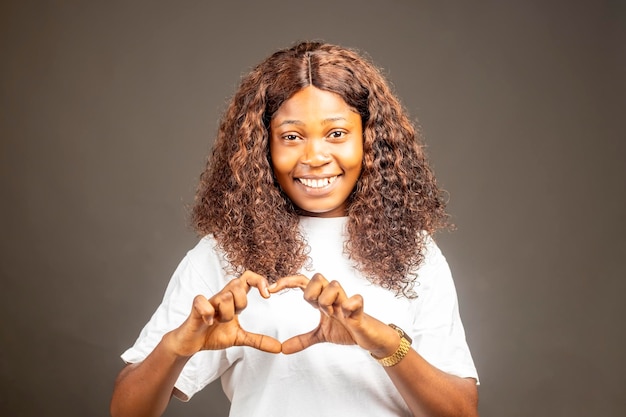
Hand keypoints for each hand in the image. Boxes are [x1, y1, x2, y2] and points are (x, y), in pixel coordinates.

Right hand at [167, 271, 281, 356]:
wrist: (191, 344)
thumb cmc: (213, 335)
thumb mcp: (240, 338)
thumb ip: (258, 340)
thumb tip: (279, 348)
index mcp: (234, 299)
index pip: (248, 277)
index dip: (259, 281)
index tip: (267, 296)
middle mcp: (222, 296)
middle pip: (238, 284)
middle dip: (241, 303)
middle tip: (235, 316)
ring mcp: (209, 301)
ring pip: (225, 296)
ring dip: (226, 314)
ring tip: (218, 323)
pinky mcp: (196, 308)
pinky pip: (203, 302)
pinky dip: (208, 314)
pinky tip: (209, 322)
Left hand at [271, 273, 388, 354]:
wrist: (370, 338)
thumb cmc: (347, 330)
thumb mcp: (320, 335)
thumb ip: (303, 340)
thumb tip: (283, 349)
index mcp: (322, 299)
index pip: (302, 282)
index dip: (286, 282)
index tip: (270, 290)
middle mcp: (333, 296)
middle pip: (317, 277)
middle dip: (311, 292)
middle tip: (315, 308)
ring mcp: (346, 300)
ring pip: (334, 285)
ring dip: (327, 301)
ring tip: (331, 315)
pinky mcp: (360, 309)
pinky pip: (355, 300)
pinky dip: (349, 307)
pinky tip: (346, 317)